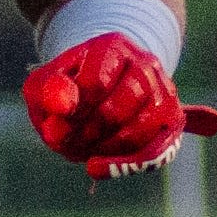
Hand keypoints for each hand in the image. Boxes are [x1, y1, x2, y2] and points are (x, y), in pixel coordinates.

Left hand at [23, 34, 216, 179]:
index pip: (97, 83)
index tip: (54, 128)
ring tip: (81, 150)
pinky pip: (158, 149)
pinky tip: (96, 169)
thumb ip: (49, 91)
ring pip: (141, 129)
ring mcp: (163, 91)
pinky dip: (125, 164)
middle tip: (66, 143)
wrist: (92, 94)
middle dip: (88, 133)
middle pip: (121, 108)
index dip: (74, 113)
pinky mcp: (172, 120)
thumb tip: (64, 107)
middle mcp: (145, 63)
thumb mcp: (44, 85)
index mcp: (112, 47)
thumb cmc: (66, 91)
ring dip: (104, 148)